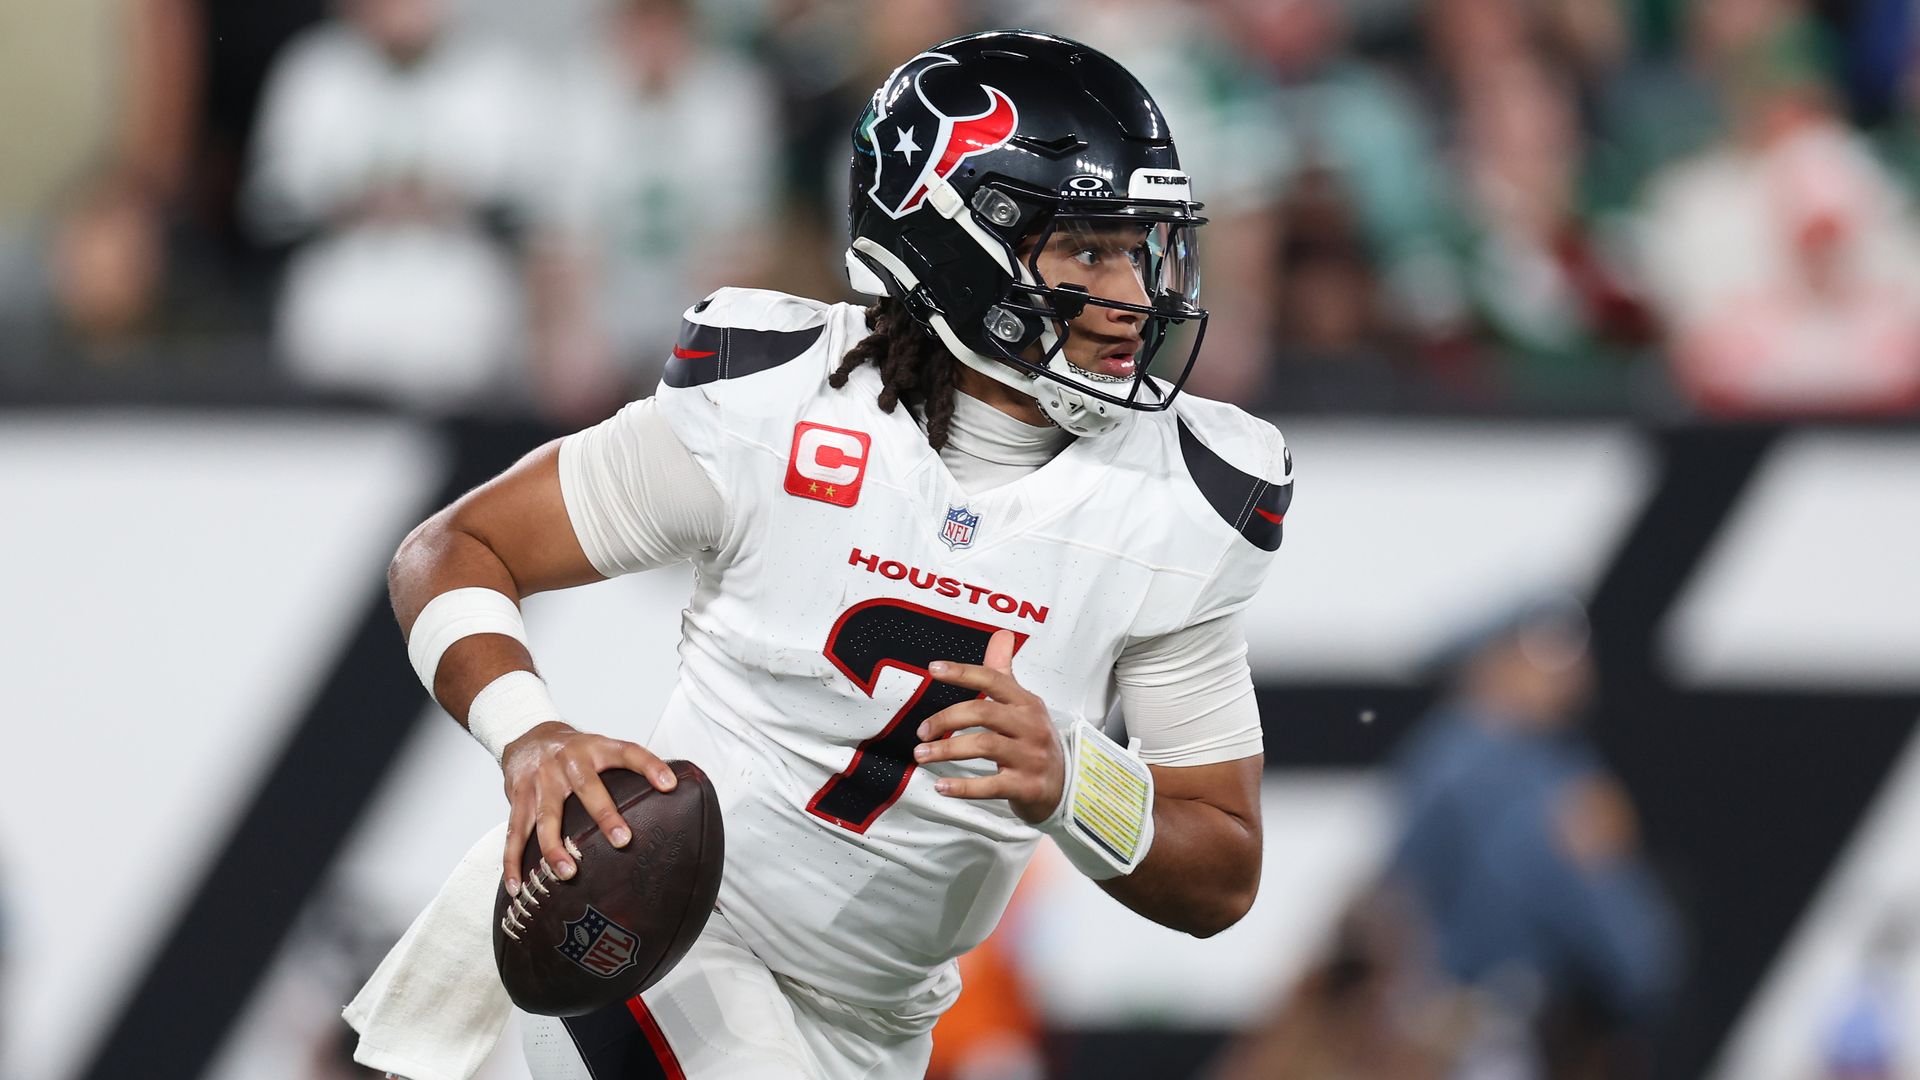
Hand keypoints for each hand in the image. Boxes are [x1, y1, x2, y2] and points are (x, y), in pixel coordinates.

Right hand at [499, 720, 677, 895]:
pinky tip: (518, 887)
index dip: (650, 766)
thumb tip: (671, 795)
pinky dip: (513, 862)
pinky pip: (514, 833)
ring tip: (568, 873)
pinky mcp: (518, 798)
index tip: (669, 785)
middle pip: (587, 788)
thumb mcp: (600, 748)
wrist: (526, 733)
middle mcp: (568, 762)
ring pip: (547, 816)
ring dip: (555, 847)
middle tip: (622, 840)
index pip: (628, 752)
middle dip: (604, 815)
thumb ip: (626, 770)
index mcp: (596, 748)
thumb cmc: (573, 751)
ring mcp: (541, 781)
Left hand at [915, 630, 1063, 823]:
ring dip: (947, 750)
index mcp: (1026, 703)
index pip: (993, 679)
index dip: (962, 672)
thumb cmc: (1034, 741)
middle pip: (984, 712)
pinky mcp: (1026, 785)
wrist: (1065, 785)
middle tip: (922, 731)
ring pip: (984, 746)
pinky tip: (942, 786)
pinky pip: (991, 785)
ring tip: (923, 755)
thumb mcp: (1024, 704)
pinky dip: (963, 786)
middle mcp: (1030, 726)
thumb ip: (1004, 672)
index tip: (934, 669)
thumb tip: (1001, 635)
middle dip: (946, 719)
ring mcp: (1029, 757)